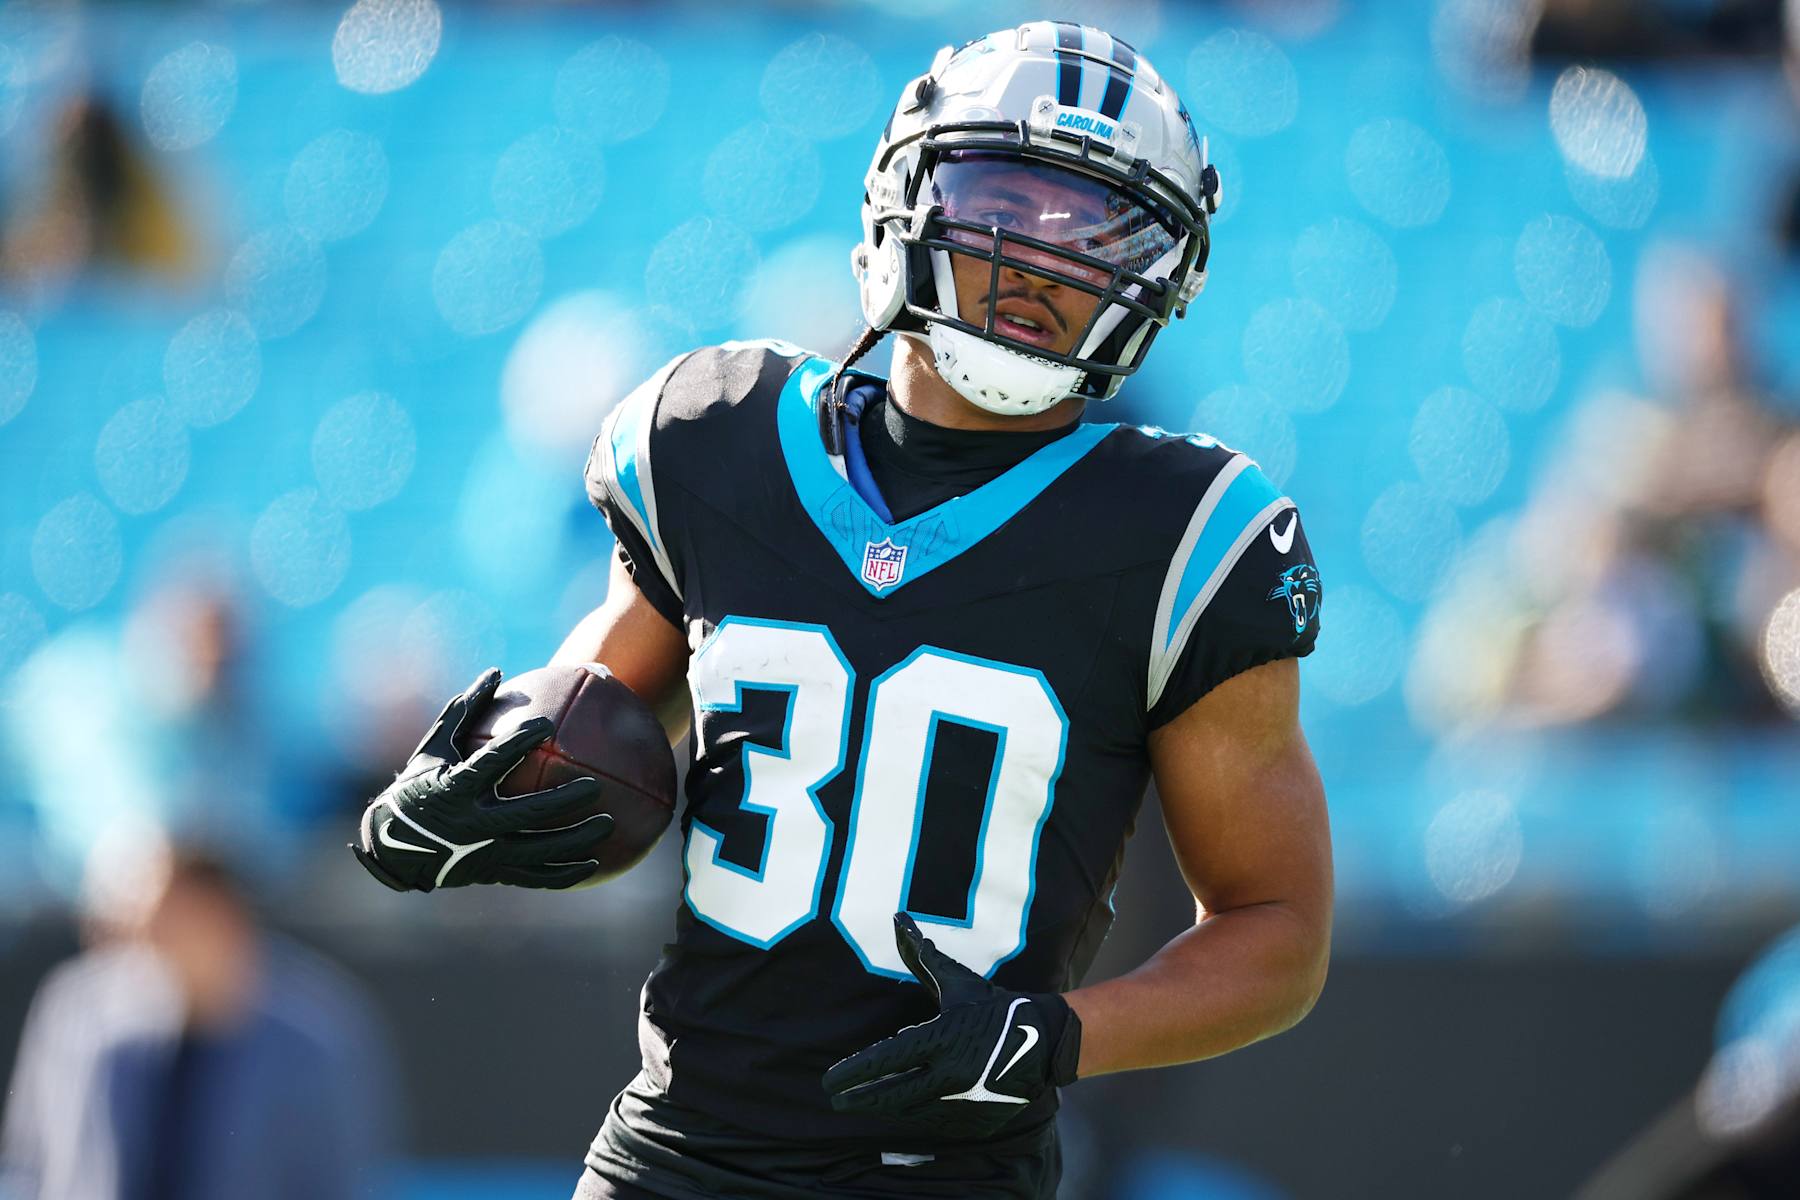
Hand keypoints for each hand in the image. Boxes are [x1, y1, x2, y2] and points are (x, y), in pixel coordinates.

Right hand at [351, 669, 613, 891]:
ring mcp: (482, 853)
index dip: (517, 744)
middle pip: (524, 814)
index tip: (546, 726)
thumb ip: (466, 709)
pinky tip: (595, 863)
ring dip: (575, 840)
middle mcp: (470, 824)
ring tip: (608, 824)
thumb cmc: (420, 784)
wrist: (394, 846)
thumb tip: (496, 670)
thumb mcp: (435, 747)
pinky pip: (534, 877)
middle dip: (562, 802)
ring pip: (536, 851)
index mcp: (454, 789)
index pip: (490, 764)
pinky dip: (565, 873)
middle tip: (595, 786)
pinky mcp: (491, 873)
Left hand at [822, 914, 1080, 1136]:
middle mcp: (949, 1076)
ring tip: (867, 1101)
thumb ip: (922, 956)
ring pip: (911, 1112)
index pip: (884, 1061)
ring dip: (887, 1106)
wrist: (1044, 1044)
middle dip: (859, 1099)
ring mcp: (962, 1103)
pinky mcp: (975, 1123)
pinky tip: (904, 1108)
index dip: (853, 1073)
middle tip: (837, 1100)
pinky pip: (935, 1122)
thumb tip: (898, 919)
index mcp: (941, 1039)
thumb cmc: (994, 1008)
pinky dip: (917, 1114)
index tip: (829, 1081)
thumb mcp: (957, 982)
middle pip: (890, 1096)